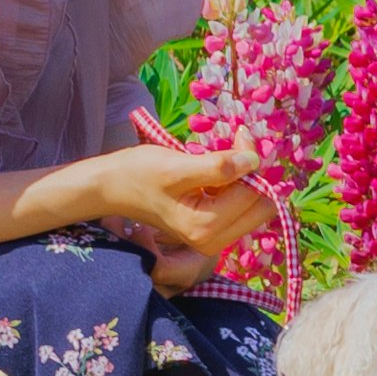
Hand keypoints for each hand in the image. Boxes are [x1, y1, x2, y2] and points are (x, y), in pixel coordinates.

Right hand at [92, 142, 269, 282]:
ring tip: (223, 160)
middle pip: (261, 207)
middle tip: (235, 146)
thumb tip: (254, 159)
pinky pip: (243, 210)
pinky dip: (238, 188)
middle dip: (253, 175)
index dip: (250, 159)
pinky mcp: (212, 233)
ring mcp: (213, 240)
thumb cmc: (141, 174)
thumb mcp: (178, 166)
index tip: (237, 134)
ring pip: (256, 209)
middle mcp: (213, 242)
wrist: (115, 188)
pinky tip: (218, 175)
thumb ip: (218, 166)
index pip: (253, 193)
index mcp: (205, 228)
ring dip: (247, 181)